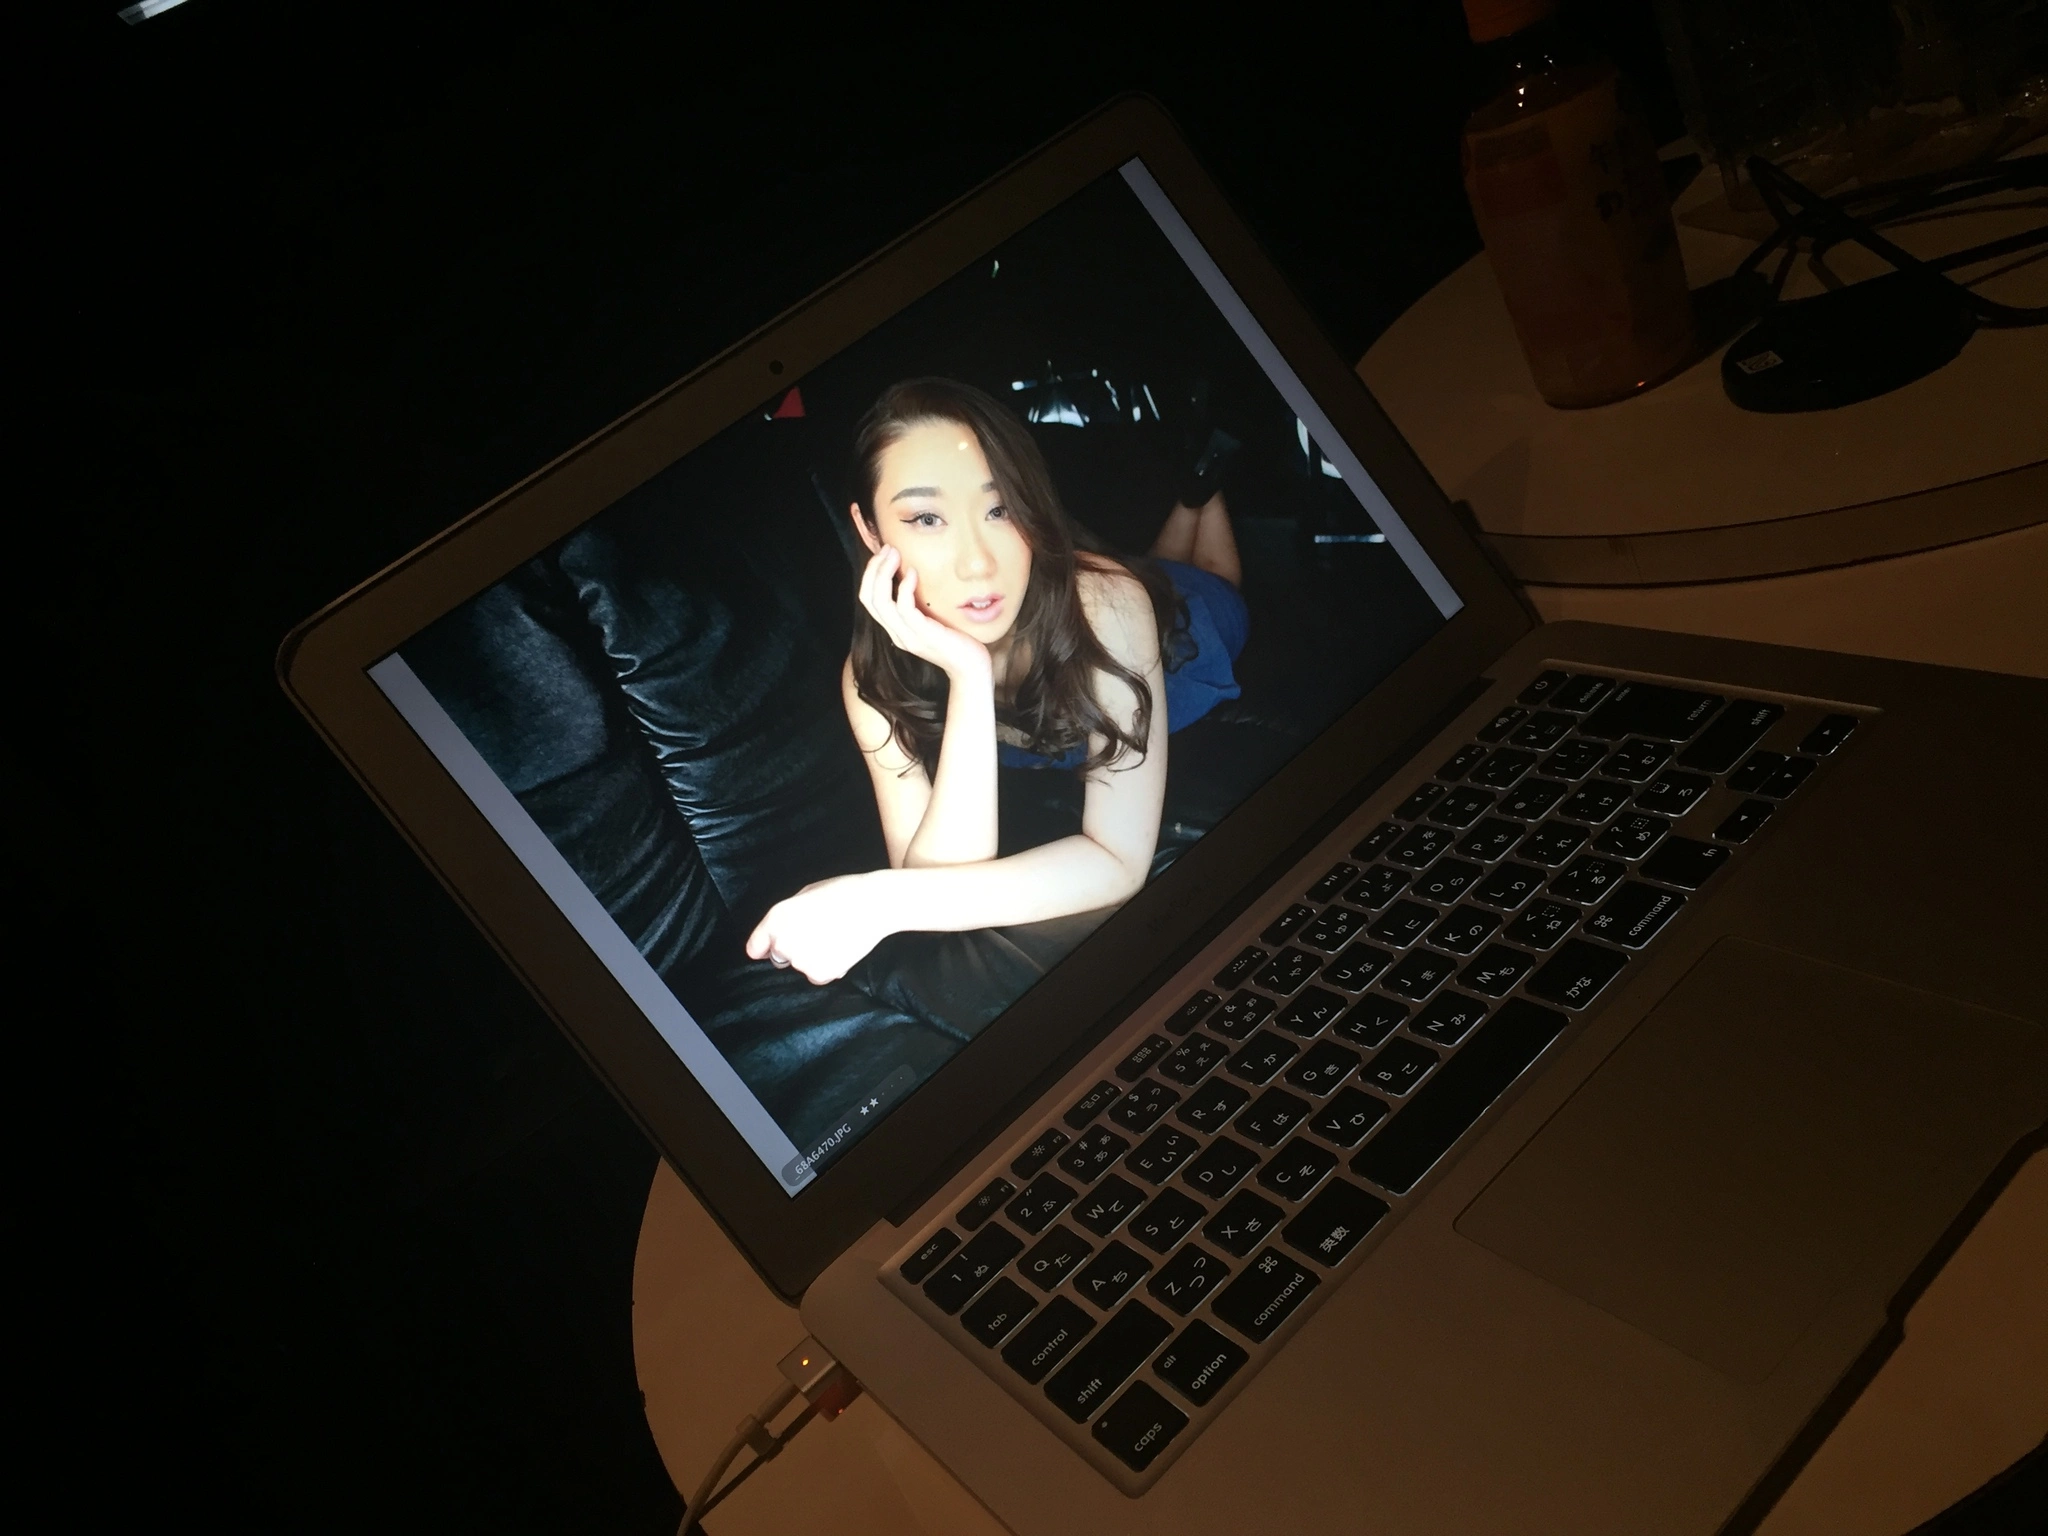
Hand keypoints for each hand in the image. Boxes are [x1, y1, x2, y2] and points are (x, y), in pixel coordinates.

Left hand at [745, 873, 889, 983]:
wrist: (873, 904)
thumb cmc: (842, 892)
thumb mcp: (806, 894)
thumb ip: (788, 915)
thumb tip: (783, 931)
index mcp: (776, 918)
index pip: (755, 946)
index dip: (763, 947)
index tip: (768, 950)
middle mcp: (783, 941)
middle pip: (778, 957)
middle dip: (793, 951)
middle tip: (817, 936)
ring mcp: (800, 960)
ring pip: (801, 966)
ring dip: (813, 958)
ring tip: (835, 939)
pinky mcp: (820, 974)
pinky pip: (818, 975)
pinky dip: (829, 967)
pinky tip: (842, 949)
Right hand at [858, 547, 991, 681]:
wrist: (971, 668)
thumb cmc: (955, 641)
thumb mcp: (931, 620)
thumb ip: (918, 605)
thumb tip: (911, 576)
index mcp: (895, 630)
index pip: (868, 600)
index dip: (871, 574)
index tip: (884, 553)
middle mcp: (896, 634)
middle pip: (869, 599)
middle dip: (874, 569)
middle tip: (888, 549)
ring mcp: (908, 636)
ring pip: (880, 602)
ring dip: (884, 573)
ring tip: (895, 554)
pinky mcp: (923, 635)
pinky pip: (904, 609)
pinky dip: (904, 587)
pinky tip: (913, 574)